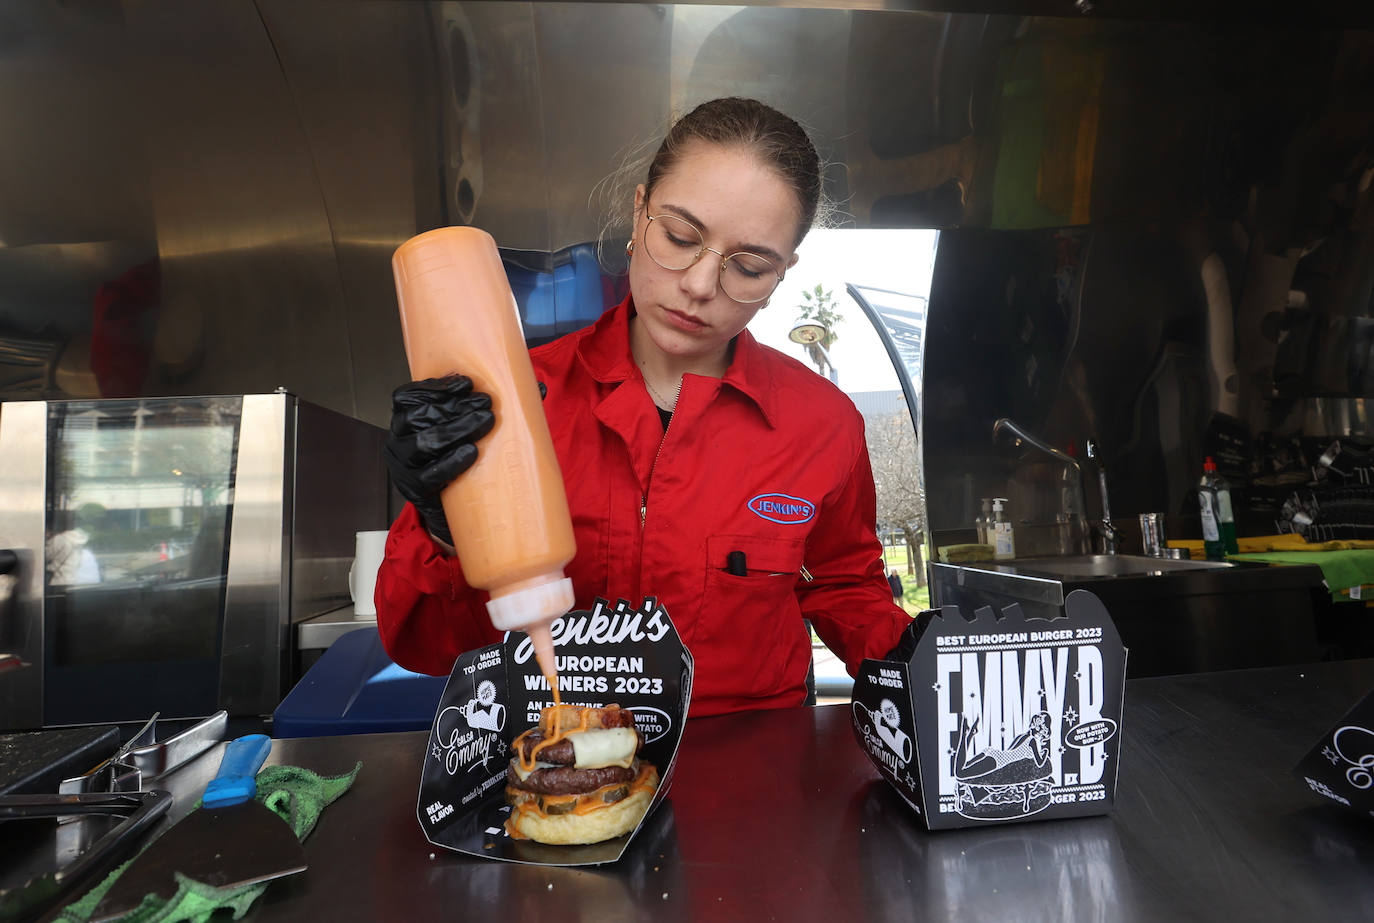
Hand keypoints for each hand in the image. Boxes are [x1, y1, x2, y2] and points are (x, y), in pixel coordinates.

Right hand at [383, 375, 494, 545]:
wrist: (453, 514)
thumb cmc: (461, 464)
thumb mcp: (466, 433)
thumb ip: (490, 408)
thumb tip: (538, 389)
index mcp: (406, 423)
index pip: (407, 397)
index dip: (433, 387)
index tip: (466, 384)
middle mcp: (399, 442)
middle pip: (419, 417)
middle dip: (454, 406)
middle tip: (487, 403)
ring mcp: (404, 468)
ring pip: (424, 442)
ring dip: (456, 428)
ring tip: (486, 421)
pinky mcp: (416, 492)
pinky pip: (430, 475)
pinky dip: (452, 462)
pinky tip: (472, 451)